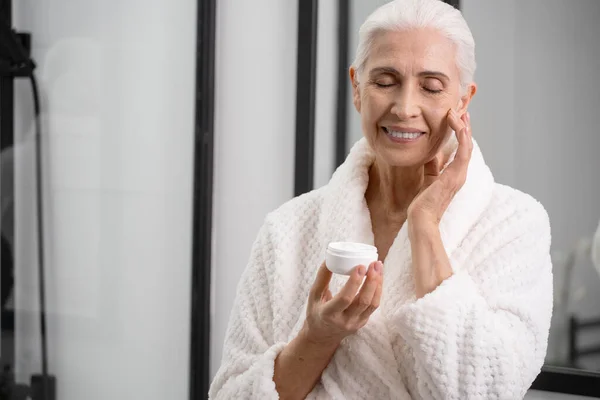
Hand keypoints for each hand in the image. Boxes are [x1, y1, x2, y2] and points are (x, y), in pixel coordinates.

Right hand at [302, 260, 382, 346]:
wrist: (322, 336)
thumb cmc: (316, 312)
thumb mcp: (314, 296)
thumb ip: (322, 278)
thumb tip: (329, 258)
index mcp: (329, 314)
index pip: (345, 298)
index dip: (354, 282)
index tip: (360, 266)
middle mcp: (344, 321)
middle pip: (363, 301)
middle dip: (371, 281)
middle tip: (374, 263)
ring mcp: (356, 323)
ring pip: (372, 303)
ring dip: (378, 284)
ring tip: (379, 267)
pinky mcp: (363, 322)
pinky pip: (373, 306)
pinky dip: (378, 290)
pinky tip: (378, 278)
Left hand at [407, 110, 472, 226]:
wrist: (421, 219)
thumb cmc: (422, 203)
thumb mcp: (427, 178)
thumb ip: (432, 165)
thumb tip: (431, 152)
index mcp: (454, 174)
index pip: (461, 148)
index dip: (460, 132)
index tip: (456, 117)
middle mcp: (460, 173)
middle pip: (467, 143)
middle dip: (464, 125)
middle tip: (461, 108)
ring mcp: (460, 174)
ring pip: (467, 143)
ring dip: (463, 126)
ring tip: (458, 110)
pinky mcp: (455, 175)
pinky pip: (463, 150)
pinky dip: (462, 134)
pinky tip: (457, 121)